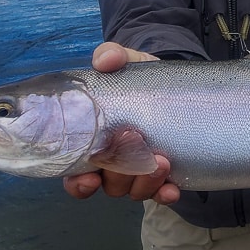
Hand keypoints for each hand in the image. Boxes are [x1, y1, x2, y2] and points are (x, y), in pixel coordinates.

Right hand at [62, 42, 180, 204]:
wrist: (175, 85)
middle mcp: (112, 162)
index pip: (74, 173)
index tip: (89, 177)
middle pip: (107, 184)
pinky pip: (160, 194)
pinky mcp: (164, 175)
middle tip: (138, 152)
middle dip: (120, 176)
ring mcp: (138, 171)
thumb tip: (104, 61)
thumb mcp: (128, 62)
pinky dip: (164, 194)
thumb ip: (113, 56)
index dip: (78, 183)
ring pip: (134, 190)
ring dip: (145, 182)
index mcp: (93, 141)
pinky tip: (173, 189)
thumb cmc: (139, 78)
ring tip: (162, 161)